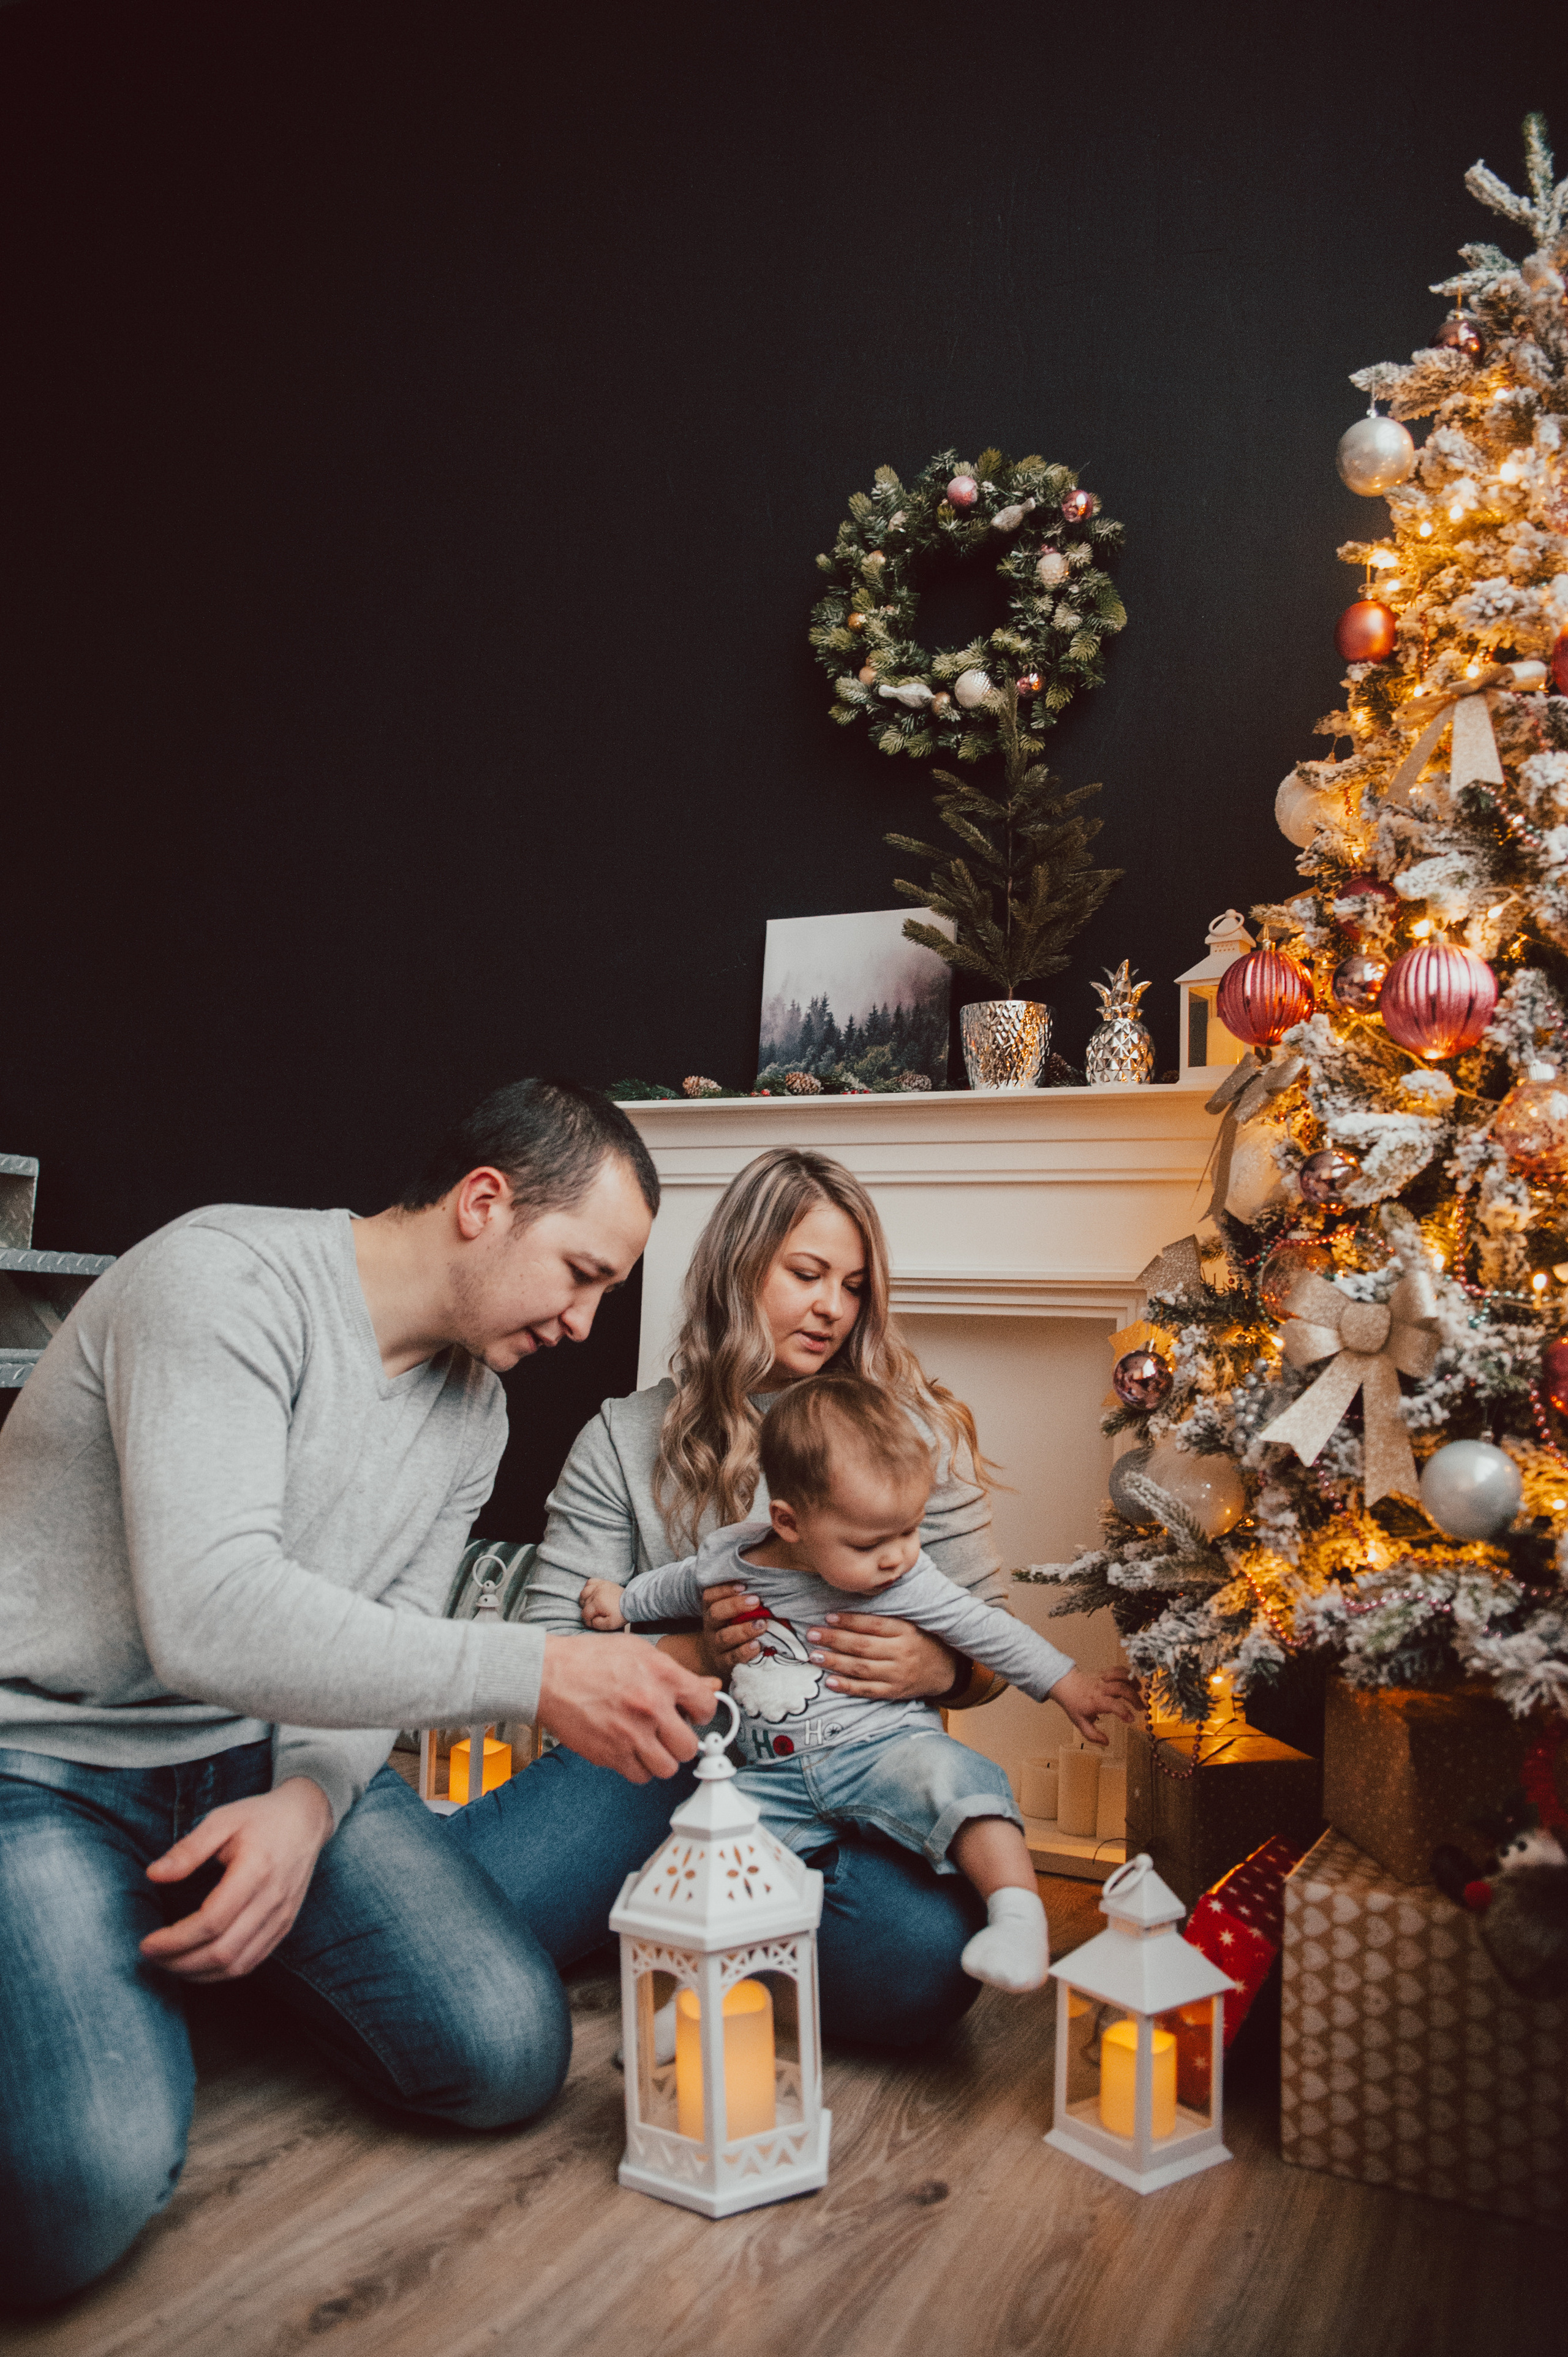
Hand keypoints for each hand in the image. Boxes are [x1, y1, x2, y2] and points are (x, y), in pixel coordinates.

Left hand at [140, 1775, 333, 1982]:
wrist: (306, 1818)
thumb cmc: (260, 1817)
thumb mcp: (221, 1820)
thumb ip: (188, 1849)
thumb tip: (153, 1875)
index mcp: (256, 1871)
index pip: (211, 1922)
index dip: (175, 1940)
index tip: (147, 1942)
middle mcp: (272, 1900)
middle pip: (223, 1951)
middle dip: (180, 1962)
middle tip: (152, 1956)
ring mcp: (282, 1916)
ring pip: (238, 1964)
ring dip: (199, 1973)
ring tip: (170, 1964)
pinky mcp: (285, 1925)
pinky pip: (253, 1962)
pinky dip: (222, 1972)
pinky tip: (199, 1964)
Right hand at [537, 1633, 719, 1781]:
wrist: (548, 1675)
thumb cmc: (589, 1660)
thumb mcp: (639, 1652)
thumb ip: (675, 1673)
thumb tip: (708, 1686)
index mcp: (662, 1676)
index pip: (706, 1706)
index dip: (701, 1712)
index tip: (691, 1714)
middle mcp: (651, 1706)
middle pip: (689, 1746)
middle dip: (681, 1741)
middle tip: (669, 1733)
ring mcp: (631, 1734)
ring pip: (667, 1768)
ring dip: (661, 1758)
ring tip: (649, 1744)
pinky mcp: (610, 1754)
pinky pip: (640, 1776)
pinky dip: (637, 1768)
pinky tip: (629, 1749)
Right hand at [581, 1577, 626, 1630]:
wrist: (632, 1603)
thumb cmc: (621, 1614)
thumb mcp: (610, 1624)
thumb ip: (597, 1624)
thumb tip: (590, 1621)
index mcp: (598, 1603)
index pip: (585, 1613)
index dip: (587, 1620)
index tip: (593, 1623)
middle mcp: (597, 1592)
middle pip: (584, 1603)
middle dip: (587, 1612)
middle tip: (594, 1616)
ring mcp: (600, 1586)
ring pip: (584, 1592)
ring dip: (585, 1600)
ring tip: (591, 1606)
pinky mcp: (603, 1582)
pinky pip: (590, 1582)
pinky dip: (588, 1588)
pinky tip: (592, 1594)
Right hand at [699, 1580, 769, 1675]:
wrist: (715, 1658)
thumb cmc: (730, 1627)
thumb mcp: (730, 1612)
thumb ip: (741, 1598)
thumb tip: (764, 1579)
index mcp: (710, 1609)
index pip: (710, 1596)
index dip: (725, 1590)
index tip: (744, 1586)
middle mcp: (710, 1626)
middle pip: (716, 1613)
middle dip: (735, 1606)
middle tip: (756, 1601)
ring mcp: (715, 1646)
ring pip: (724, 1637)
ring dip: (744, 1630)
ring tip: (762, 1625)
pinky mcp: (723, 1663)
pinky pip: (732, 1658)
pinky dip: (745, 1652)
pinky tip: (758, 1645)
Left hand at [802, 1612, 956, 1701]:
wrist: (945, 1670)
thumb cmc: (921, 1642)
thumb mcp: (909, 1624)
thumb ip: (884, 1620)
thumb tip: (848, 1613)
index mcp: (905, 1631)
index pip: (873, 1625)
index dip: (849, 1621)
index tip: (828, 1617)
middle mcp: (901, 1653)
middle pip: (863, 1646)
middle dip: (834, 1640)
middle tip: (812, 1634)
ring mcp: (897, 1674)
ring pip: (862, 1668)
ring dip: (835, 1662)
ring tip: (815, 1656)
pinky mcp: (894, 1692)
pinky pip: (867, 1690)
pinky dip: (847, 1686)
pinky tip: (830, 1681)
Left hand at [1051, 1665, 1139, 1746]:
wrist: (1065, 1685)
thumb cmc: (1073, 1704)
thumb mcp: (1080, 1723)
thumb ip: (1093, 1735)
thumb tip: (1106, 1742)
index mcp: (1095, 1701)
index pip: (1113, 1705)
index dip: (1123, 1712)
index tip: (1131, 1719)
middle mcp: (1100, 1688)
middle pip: (1121, 1689)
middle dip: (1134, 1698)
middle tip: (1141, 1708)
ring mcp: (1103, 1679)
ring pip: (1121, 1676)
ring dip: (1133, 1682)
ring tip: (1140, 1691)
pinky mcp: (1104, 1673)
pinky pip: (1118, 1670)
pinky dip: (1128, 1674)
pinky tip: (1133, 1681)